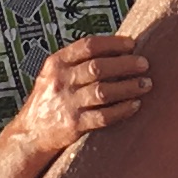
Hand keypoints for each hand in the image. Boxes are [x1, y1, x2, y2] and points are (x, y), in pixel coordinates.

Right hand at [9, 31, 153, 155]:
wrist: (31, 134)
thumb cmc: (51, 99)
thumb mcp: (55, 73)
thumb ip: (78, 61)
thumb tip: (118, 47)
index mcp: (56, 63)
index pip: (88, 46)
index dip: (113, 43)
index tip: (132, 44)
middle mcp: (60, 81)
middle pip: (98, 67)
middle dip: (125, 64)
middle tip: (144, 64)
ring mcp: (66, 103)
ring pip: (104, 91)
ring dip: (129, 87)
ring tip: (146, 84)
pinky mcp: (73, 125)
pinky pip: (104, 116)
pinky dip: (122, 110)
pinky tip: (135, 105)